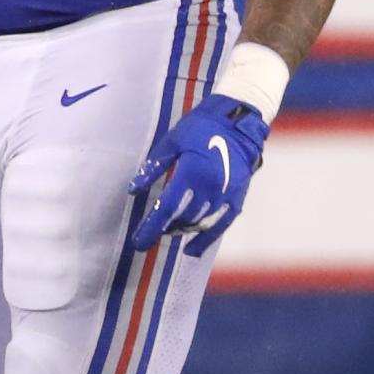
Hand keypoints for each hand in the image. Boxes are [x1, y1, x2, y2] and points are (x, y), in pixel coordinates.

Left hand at [127, 94, 269, 252]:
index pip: (167, 208)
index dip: (151, 227)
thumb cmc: (201, 128)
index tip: (138, 242)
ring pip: (199, 224)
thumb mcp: (172, 142)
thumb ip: (153, 167)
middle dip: (163, 229)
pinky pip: (220, 226)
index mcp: (192, 173)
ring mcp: (225, 196)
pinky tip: (191, 251)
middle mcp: (210, 188)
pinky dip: (205, 240)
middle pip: (182, 219)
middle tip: (149, 234)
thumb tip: (134, 191)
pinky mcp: (236, 199)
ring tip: (168, 231)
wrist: (239, 122)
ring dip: (181, 231)